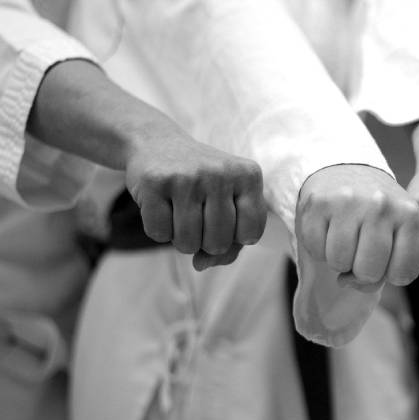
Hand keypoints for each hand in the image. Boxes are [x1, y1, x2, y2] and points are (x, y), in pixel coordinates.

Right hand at [125, 129, 266, 269]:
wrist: (158, 144)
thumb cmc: (202, 184)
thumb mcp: (228, 205)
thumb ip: (230, 244)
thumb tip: (201, 265)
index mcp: (248, 176)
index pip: (252, 234)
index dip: (236, 237)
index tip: (226, 219)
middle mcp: (220, 173)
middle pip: (218, 243)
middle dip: (206, 240)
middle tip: (198, 214)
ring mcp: (187, 177)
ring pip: (188, 244)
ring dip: (182, 238)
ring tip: (180, 211)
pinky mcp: (155, 182)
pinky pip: (159, 234)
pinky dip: (159, 230)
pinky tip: (161, 205)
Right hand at [296, 165, 418, 289]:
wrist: (346, 168)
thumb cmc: (376, 212)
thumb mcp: (397, 233)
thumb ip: (388, 268)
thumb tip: (346, 281)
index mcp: (409, 214)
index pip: (402, 274)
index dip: (391, 275)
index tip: (388, 258)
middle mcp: (381, 205)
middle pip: (368, 272)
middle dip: (362, 270)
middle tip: (361, 248)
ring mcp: (348, 202)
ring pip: (339, 263)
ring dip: (339, 259)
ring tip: (345, 237)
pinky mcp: (319, 203)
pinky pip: (316, 250)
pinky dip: (319, 247)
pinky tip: (328, 228)